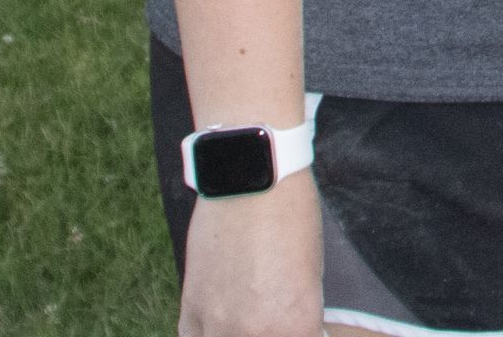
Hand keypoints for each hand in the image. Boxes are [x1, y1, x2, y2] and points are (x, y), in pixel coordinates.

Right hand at [178, 172, 323, 336]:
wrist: (252, 180)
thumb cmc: (292, 218)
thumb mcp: (312, 275)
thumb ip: (299, 316)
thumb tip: (296, 332)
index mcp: (296, 327)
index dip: (303, 333)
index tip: (302, 326)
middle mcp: (256, 335)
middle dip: (271, 331)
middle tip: (272, 315)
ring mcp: (219, 326)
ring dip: (238, 333)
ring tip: (247, 314)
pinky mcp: (190, 312)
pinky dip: (209, 332)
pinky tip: (221, 320)